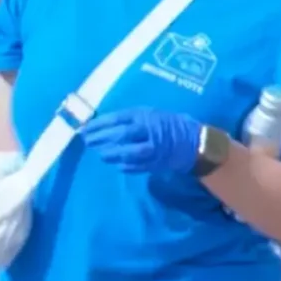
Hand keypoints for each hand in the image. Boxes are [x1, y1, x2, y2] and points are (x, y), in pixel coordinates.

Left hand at [79, 108, 203, 176]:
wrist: (196, 142)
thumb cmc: (171, 124)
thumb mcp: (153, 114)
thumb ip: (133, 119)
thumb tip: (106, 125)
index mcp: (146, 116)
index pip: (117, 119)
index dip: (99, 124)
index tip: (85, 128)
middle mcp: (148, 131)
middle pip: (120, 135)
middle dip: (101, 139)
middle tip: (88, 142)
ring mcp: (153, 149)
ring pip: (127, 152)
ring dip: (111, 154)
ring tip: (101, 155)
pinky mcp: (156, 163)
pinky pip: (137, 166)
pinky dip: (125, 166)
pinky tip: (117, 165)